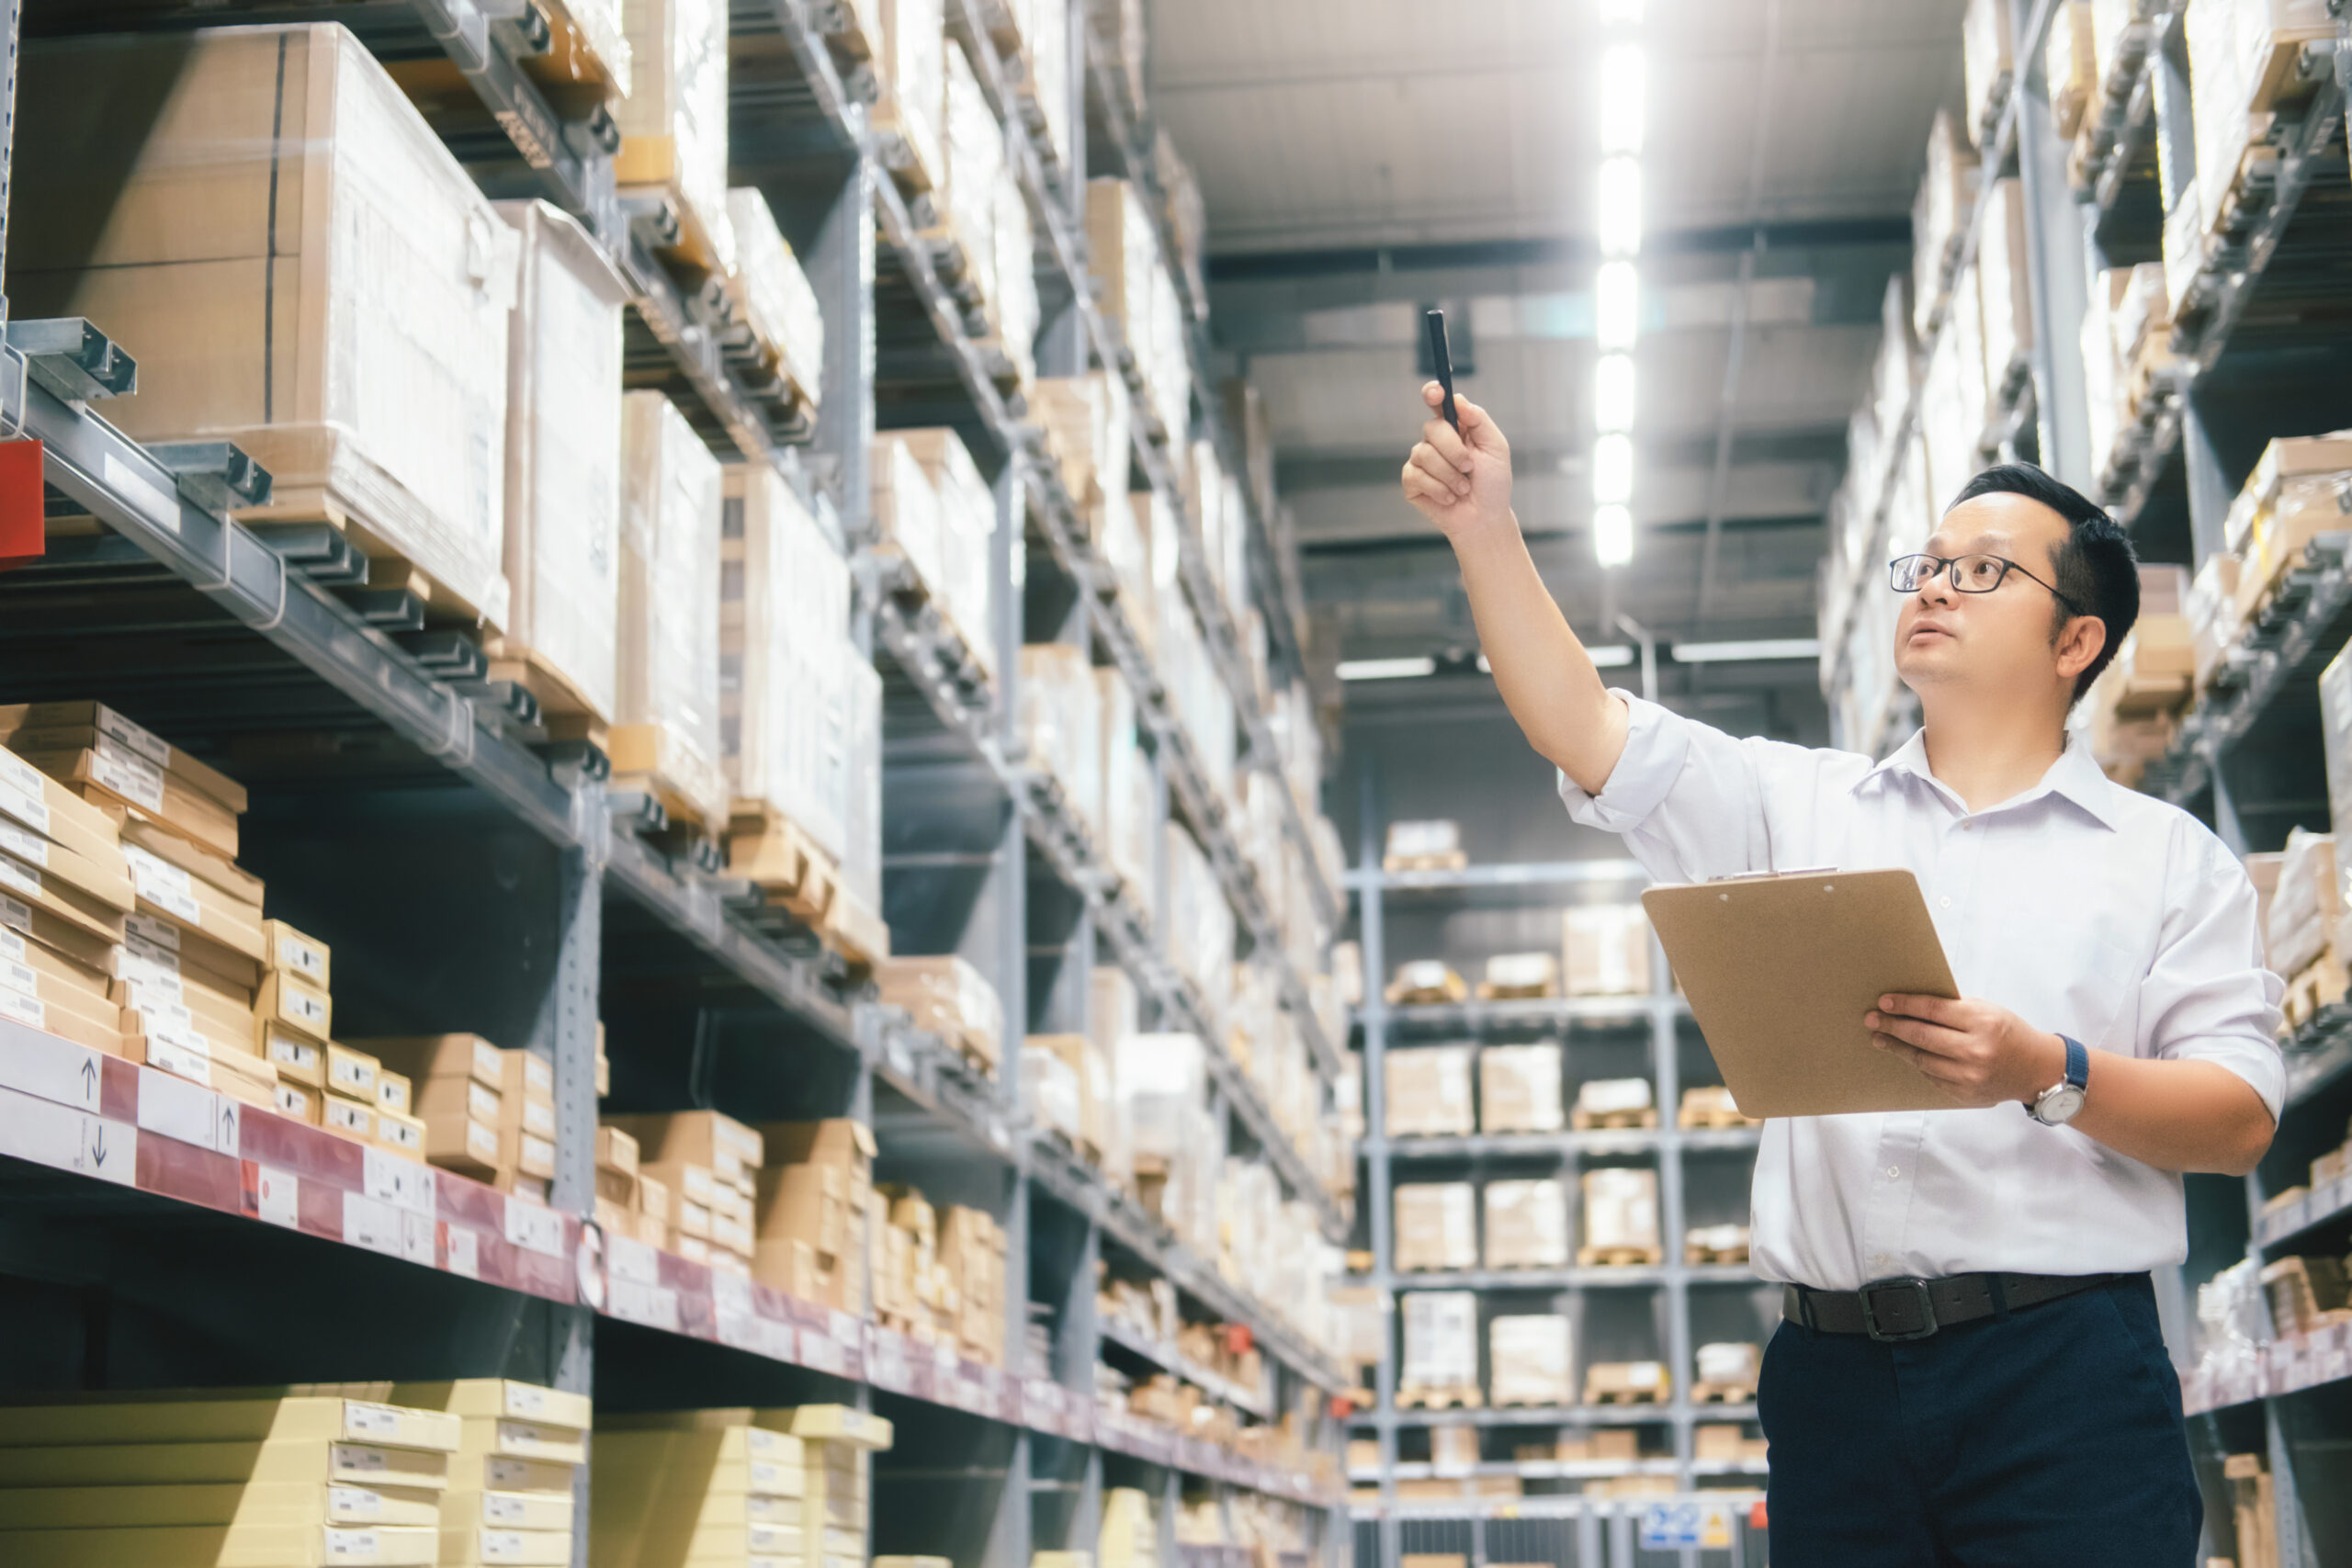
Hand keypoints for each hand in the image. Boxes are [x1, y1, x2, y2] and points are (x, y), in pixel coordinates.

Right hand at [1402, 382, 1513, 539]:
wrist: (1484, 518)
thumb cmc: (1492, 484)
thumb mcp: (1495, 447)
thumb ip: (1479, 420)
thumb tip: (1457, 399)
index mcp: (1455, 428)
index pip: (1437, 402)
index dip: (1433, 393)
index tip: (1436, 393)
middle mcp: (1435, 441)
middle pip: (1432, 428)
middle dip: (1454, 450)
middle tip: (1469, 467)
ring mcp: (1421, 461)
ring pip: (1424, 454)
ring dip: (1450, 475)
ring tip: (1462, 488)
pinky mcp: (1411, 482)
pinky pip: (1416, 476)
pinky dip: (1438, 489)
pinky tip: (1449, 498)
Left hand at [1864, 994, 2068, 1109]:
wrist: (2036, 1069)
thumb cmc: (2008, 1032)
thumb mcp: (1987, 1010)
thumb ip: (1953, 1009)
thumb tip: (1911, 1003)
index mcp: (1981, 1022)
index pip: (1932, 1010)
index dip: (1904, 1005)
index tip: (1884, 1001)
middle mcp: (1975, 1050)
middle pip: (1921, 1036)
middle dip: (1892, 1026)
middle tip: (1871, 1020)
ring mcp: (1969, 1075)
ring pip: (1921, 1060)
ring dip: (1896, 1048)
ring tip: (1880, 1039)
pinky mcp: (1965, 1093)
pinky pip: (1931, 1076)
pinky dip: (1918, 1064)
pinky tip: (1906, 1055)